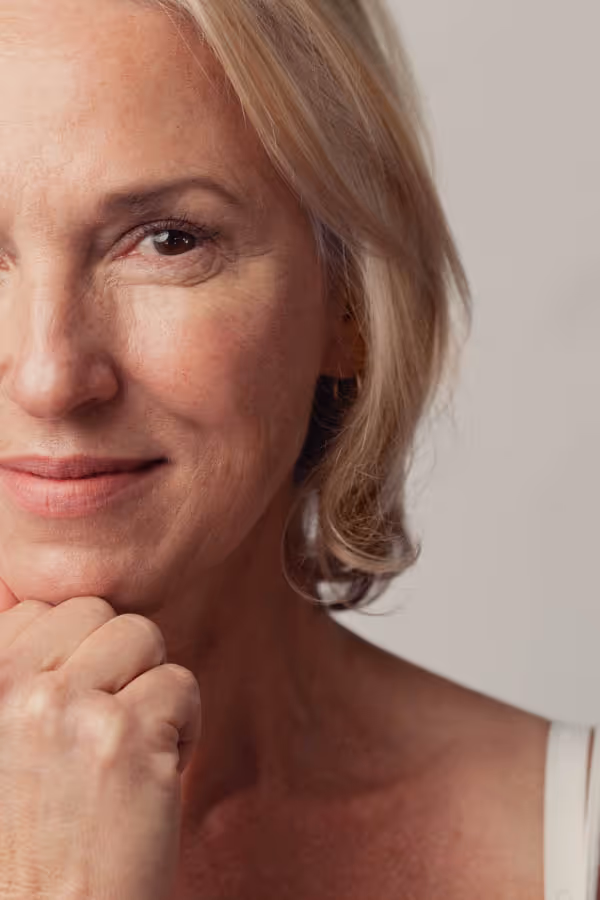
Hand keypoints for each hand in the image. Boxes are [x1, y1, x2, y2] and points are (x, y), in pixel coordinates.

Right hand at [0, 578, 200, 899]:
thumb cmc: (22, 850)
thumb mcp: (0, 753)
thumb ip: (19, 690)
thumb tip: (56, 630)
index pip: (37, 611)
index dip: (70, 654)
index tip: (75, 703)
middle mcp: (14, 688)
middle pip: (94, 612)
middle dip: (114, 659)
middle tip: (108, 723)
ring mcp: (71, 708)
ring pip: (141, 635)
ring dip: (149, 686)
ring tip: (132, 745)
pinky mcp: (128, 737)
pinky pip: (180, 683)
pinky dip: (183, 726)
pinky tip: (157, 774)